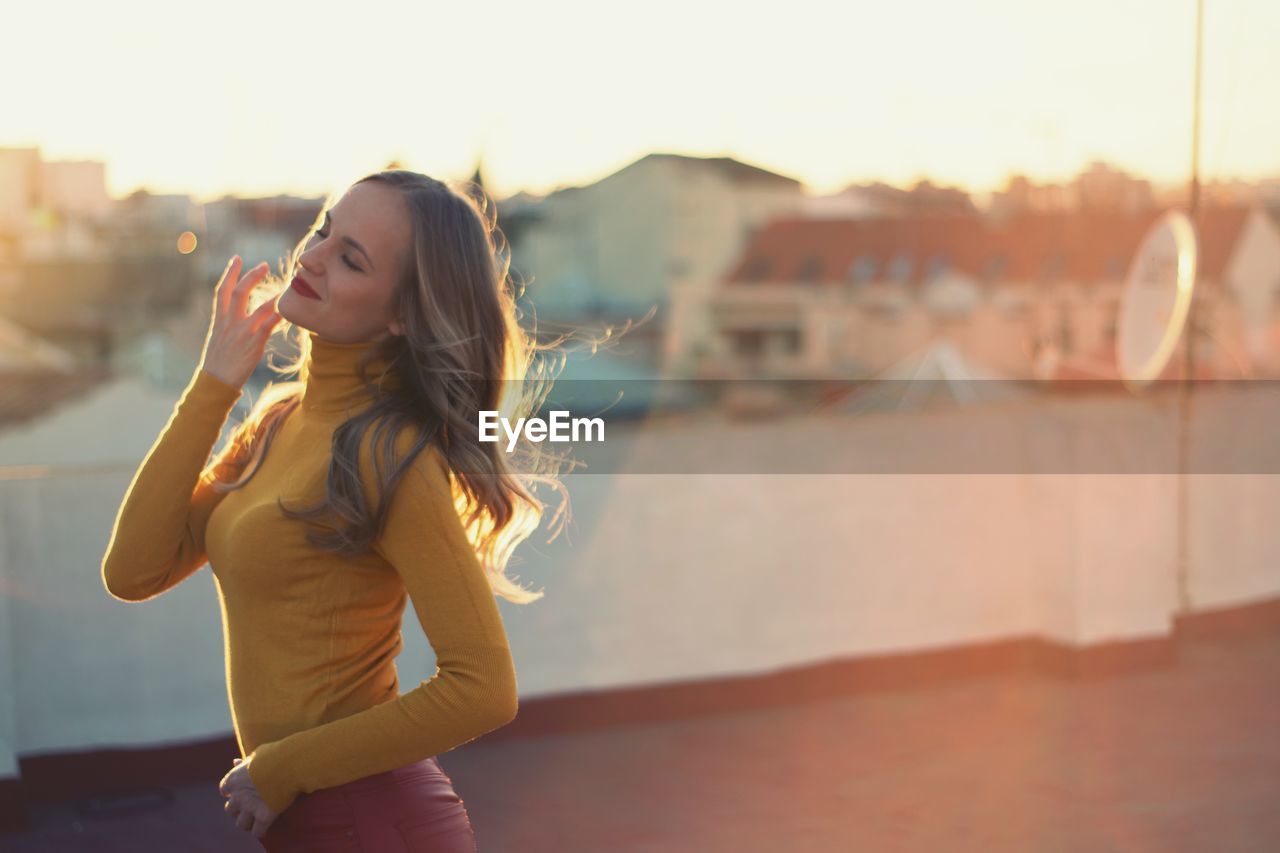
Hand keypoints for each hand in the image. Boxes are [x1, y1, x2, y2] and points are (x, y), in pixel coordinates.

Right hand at [199, 255, 283, 388]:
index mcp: (219, 320)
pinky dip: (278, 315)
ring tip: (285, 286)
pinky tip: (288, 308)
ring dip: (272, 295)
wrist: (215, 382)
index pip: (221, 291)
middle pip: (238, 292)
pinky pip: (268, 325)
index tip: (237, 259)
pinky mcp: (252, 344)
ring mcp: (241, 333)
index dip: (229, 273)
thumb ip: (227, 325)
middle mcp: (229, 323)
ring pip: (257, 307)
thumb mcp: (218, 340)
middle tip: (265, 265)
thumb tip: (236, 317)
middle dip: (251, 276)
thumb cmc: (218, 364)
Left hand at [220, 756, 279, 838]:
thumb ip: (244, 763)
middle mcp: (237, 796)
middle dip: (238, 809)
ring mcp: (249, 808)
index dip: (233, 791)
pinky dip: (261, 831)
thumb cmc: (272, 756)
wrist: (285, 765)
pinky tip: (266, 827)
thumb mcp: (255, 756)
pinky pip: (257, 832)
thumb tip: (235, 762)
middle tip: (249, 806)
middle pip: (230, 810)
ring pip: (241, 824)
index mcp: (233, 780)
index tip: (242, 790)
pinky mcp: (263, 817)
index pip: (224, 790)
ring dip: (248, 822)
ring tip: (257, 820)